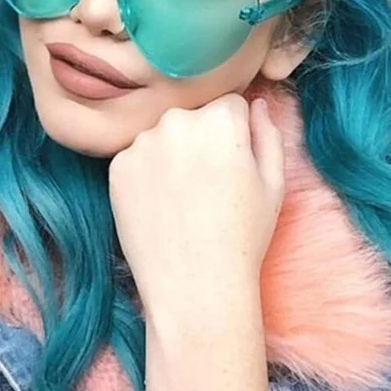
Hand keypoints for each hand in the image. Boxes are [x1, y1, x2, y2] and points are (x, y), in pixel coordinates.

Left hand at [108, 93, 284, 319]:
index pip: (229, 104)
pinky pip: (136, 158)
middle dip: (201, 139)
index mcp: (220, 118)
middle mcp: (177, 120)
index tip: (233, 164)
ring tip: (182, 199)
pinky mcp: (117, 167)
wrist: (194, 286)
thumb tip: (254, 104)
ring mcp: (141, 143)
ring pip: (162, 136)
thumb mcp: (273, 183)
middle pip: (192, 117)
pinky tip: (160, 206)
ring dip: (171, 154)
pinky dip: (146, 175)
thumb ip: (267, 133)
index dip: (235, 134)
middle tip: (208, 185)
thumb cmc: (243, 236)